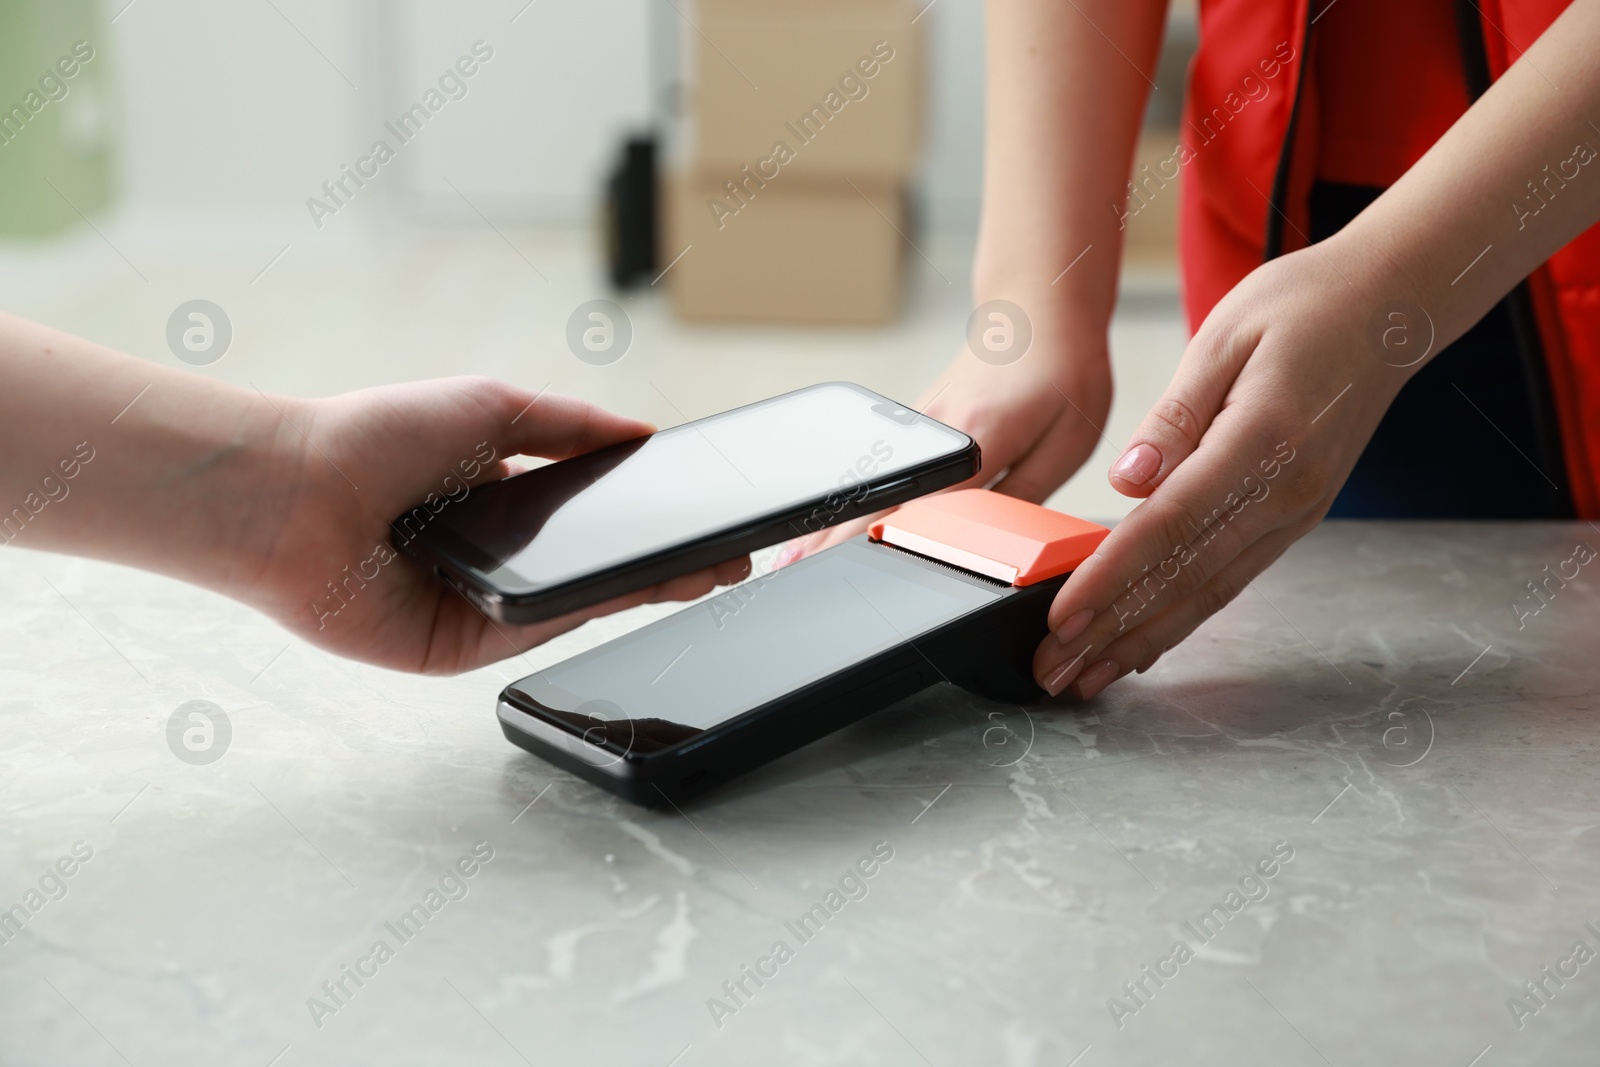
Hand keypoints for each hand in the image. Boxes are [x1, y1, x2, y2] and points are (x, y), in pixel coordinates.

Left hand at [241, 377, 749, 673]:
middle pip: (596, 563)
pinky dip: (587, 608)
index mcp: (500, 494)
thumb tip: (642, 429)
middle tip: (729, 557)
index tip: (703, 511)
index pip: (591, 512)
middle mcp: (497, 552)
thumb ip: (568, 422)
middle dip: (666, 560)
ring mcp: (484, 602)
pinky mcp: (464, 644)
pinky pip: (541, 628)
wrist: (297, 496)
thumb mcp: (490, 406)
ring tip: (710, 571)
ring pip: (580, 600)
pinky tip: (638, 587)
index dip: (647, 515)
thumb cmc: (374, 438)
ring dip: (645, 586)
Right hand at [778, 324, 1111, 562]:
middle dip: (832, 533)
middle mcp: (933, 427)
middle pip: (874, 490)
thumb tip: (994, 546)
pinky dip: (850, 494)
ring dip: (831, 516)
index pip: (920, 498)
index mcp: (976, 435)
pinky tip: (826, 521)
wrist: (1038, 313)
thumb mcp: (1065, 446)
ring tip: (793, 556)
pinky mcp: (913, 421)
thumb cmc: (1061, 375)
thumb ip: (1024, 497)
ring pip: (867, 477)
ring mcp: (916, 422)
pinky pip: (878, 464)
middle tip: (794, 568)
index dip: (879, 532)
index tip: (851, 562)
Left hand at [1032, 238, 1412, 698]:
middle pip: (1185, 578)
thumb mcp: (1226, 334)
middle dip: (1112, 632)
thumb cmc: (1307, 306)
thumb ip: (1176, 414)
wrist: (1392, 306)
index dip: (1112, 578)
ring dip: (1143, 640)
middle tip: (1054, 671)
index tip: (1063, 617)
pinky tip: (1144, 643)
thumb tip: (1128, 478)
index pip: (1171, 527)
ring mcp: (1296, 511)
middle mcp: (1286, 492)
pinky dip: (1183, 617)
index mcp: (1264, 441)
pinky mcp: (1295, 516)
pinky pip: (1231, 579)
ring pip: (1209, 593)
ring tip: (1086, 676)